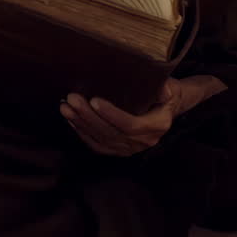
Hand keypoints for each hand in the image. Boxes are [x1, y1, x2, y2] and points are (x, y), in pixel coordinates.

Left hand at [60, 75, 226, 155]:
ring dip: (80, 124)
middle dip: (88, 116)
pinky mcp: (118, 150)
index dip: (111, 114)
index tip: (94, 100)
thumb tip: (161, 87)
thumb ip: (166, 88)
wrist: (166, 109)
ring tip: (65, 107)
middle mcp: (143, 141)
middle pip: (110, 132)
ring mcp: (129, 148)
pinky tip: (71, 120)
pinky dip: (82, 133)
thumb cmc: (166, 94)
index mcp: (156, 126)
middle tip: (72, 99)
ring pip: (101, 139)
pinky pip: (98, 145)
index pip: (130, 124)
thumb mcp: (171, 87)